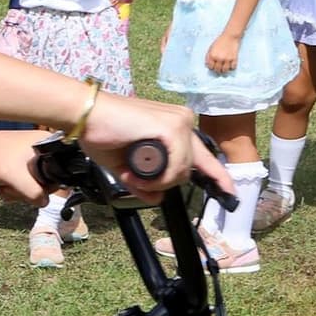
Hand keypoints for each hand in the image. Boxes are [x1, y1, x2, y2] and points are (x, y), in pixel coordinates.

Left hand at [0, 119, 48, 205]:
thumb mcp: (16, 177)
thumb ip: (34, 192)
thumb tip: (44, 202)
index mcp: (48, 145)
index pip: (60, 175)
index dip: (45, 187)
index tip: (29, 188)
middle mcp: (43, 149)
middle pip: (45, 182)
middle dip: (27, 190)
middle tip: (12, 186)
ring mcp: (30, 157)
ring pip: (32, 184)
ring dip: (17, 191)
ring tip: (4, 185)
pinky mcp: (19, 163)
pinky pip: (22, 182)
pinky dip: (12, 187)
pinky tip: (2, 185)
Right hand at [77, 93, 229, 196]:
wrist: (85, 115)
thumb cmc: (102, 133)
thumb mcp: (126, 166)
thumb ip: (144, 183)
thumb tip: (157, 199)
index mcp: (175, 126)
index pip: (204, 155)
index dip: (218, 176)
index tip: (229, 193)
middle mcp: (182, 121)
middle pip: (189, 170)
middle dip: (163, 182)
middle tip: (135, 179)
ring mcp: (179, 123)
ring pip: (182, 172)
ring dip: (156, 181)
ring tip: (131, 173)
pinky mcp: (171, 129)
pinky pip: (174, 169)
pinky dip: (156, 178)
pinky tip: (136, 172)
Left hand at [205, 30, 239, 73]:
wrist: (230, 36)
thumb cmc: (220, 41)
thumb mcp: (211, 48)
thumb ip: (208, 57)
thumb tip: (207, 65)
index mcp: (212, 55)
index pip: (210, 67)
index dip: (212, 67)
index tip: (214, 65)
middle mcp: (219, 58)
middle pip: (217, 70)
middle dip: (217, 70)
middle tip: (219, 67)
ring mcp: (227, 59)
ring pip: (225, 70)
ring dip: (224, 70)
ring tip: (224, 66)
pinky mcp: (234, 58)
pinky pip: (233, 68)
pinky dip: (232, 67)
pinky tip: (230, 64)